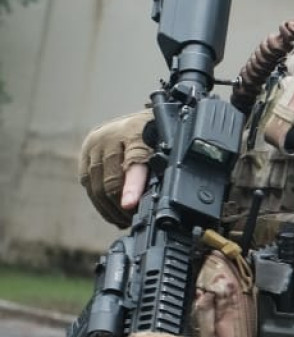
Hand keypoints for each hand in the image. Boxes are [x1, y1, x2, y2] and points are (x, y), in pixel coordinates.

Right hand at [78, 112, 153, 226]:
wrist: (141, 115)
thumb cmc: (159, 133)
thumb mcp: (167, 148)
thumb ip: (160, 169)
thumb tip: (158, 199)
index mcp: (136, 133)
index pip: (133, 164)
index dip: (132, 187)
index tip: (129, 205)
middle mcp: (110, 136)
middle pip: (110, 181)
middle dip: (121, 207)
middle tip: (134, 221)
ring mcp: (94, 143)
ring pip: (96, 184)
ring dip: (109, 208)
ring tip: (123, 221)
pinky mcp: (85, 151)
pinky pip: (87, 181)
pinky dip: (98, 200)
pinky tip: (110, 211)